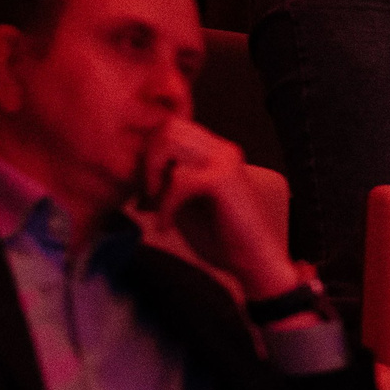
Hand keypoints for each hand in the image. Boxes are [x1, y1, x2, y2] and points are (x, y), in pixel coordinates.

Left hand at [135, 119, 292, 301]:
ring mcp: (224, 161)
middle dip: (147, 160)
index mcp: (215, 151)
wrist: (255, 263)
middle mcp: (221, 149)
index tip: (144, 192)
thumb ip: (167, 183)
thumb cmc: (221, 238)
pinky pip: (177, 181)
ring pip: (169, 141)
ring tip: (154, 207)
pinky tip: (165, 227)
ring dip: (152, 175)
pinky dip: (164, 206)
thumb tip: (133, 173)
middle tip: (147, 197)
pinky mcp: (222, 180)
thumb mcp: (186, 204)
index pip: (170, 127)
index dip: (149, 155)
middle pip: (167, 126)